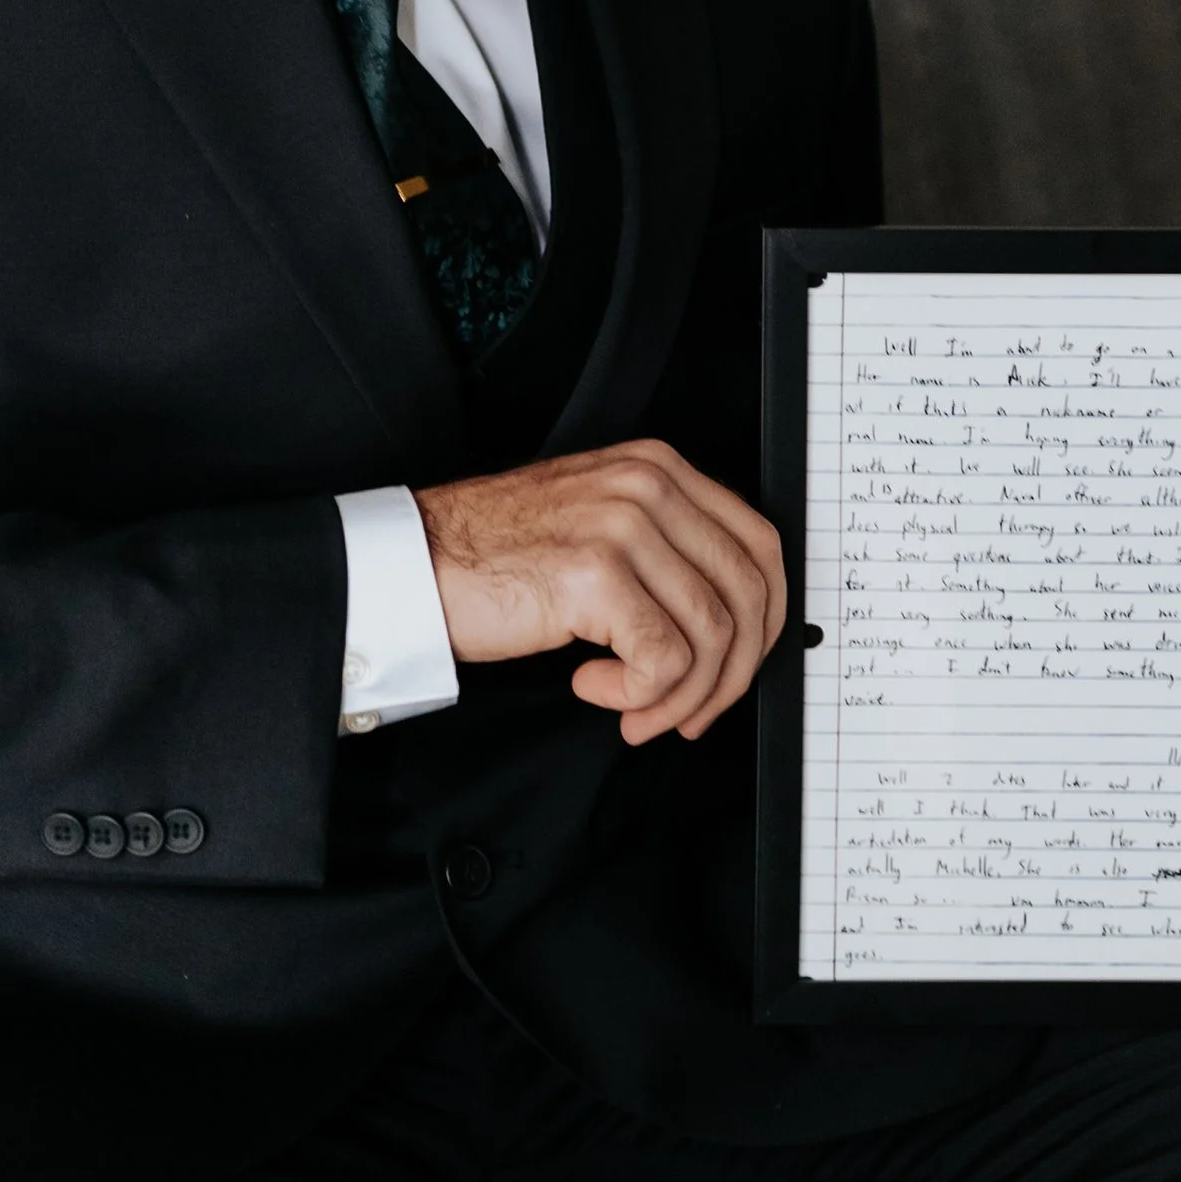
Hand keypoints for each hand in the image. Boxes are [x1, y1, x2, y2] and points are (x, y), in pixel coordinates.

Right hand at [416, 443, 785, 745]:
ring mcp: (623, 525)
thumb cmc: (497, 556)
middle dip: (730, 673)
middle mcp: (648, 486)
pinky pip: (663, 660)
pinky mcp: (595, 574)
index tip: (737, 666)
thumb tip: (731, 625)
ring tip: (633, 710)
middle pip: (747, 593)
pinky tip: (593, 686)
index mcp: (658, 469)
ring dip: (678, 696)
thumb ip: (665, 552)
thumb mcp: (598, 526)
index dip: (765, 621)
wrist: (415, 563)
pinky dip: (638, 694)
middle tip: (690, 712)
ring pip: (710, 634)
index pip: (759, 545)